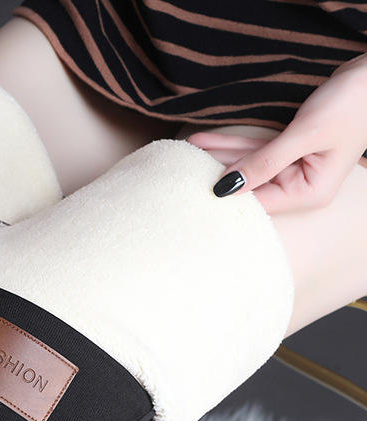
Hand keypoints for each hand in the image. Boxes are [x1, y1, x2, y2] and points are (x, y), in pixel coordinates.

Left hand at [185, 52, 366, 213]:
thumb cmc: (351, 105)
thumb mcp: (303, 136)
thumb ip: (263, 162)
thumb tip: (225, 188)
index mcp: (308, 193)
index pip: (257, 203)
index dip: (226, 196)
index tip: (194, 191)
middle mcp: (300, 186)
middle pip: (249, 185)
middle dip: (216, 173)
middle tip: (182, 167)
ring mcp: (294, 168)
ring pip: (248, 165)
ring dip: (219, 155)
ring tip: (187, 149)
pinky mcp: (289, 150)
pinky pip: (256, 150)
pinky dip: (233, 144)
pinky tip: (205, 141)